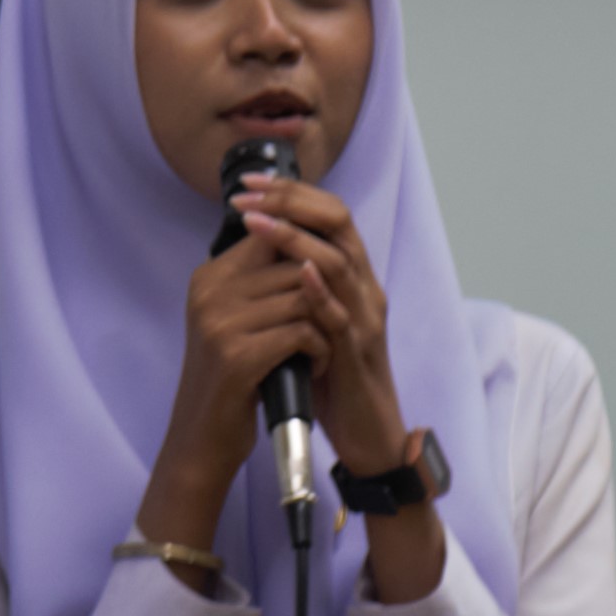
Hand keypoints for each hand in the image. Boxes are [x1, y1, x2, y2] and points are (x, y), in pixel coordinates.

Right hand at [144, 199, 341, 547]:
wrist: (202, 439)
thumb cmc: (231, 379)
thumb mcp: (235, 322)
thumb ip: (261, 282)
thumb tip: (305, 239)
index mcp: (209, 277)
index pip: (271, 234)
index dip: (308, 250)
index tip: (326, 280)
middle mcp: (210, 292)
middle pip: (294, 263)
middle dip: (323, 294)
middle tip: (328, 325)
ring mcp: (220, 322)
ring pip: (304, 296)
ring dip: (326, 324)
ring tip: (322, 349)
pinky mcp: (237, 355)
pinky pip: (303, 331)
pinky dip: (320, 350)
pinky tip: (313, 367)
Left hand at [221, 169, 409, 468]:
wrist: (367, 433)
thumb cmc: (335, 376)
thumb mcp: (314, 320)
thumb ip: (297, 286)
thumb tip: (257, 249)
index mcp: (352, 277)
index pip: (329, 215)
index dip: (292, 192)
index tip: (249, 182)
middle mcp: (364, 289)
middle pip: (338, 224)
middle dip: (291, 202)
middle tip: (248, 192)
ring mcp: (364, 320)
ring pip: (339, 263)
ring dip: (296, 239)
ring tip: (259, 221)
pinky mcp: (357, 354)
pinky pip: (341, 317)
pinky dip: (321, 292)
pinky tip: (298, 274)